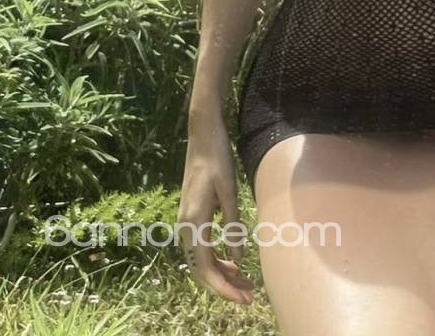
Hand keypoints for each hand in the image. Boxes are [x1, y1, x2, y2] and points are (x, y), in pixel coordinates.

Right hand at [177, 116, 253, 303]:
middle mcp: (185, 227)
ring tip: (245, 283)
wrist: (202, 137)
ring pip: (200, 261)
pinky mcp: (191, 217)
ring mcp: (185, 223)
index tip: (243, 299)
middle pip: (201, 269)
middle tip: (249, 297)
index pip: (205, 267)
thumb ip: (233, 225)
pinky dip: (216, 260)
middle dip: (224, 286)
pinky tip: (234, 263)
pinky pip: (201, 248)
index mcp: (194, 222)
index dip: (223, 287)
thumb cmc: (218, 159)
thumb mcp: (230, 191)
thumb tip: (239, 260)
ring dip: (221, 275)